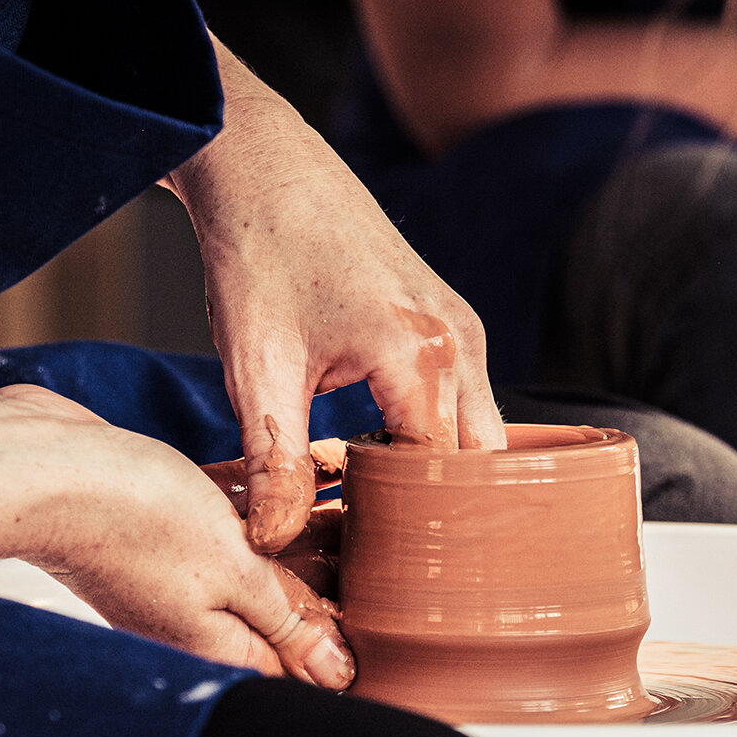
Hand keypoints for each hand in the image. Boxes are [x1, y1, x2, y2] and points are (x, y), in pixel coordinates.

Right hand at [7, 386, 354, 686]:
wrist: (45, 467)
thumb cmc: (137, 518)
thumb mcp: (236, 572)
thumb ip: (285, 620)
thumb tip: (335, 676)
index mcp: (214, 642)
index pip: (290, 666)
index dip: (335, 644)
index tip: (376, 607)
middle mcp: (190, 616)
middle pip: (273, 611)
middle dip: (319, 581)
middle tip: (367, 539)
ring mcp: (169, 572)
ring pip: (248, 561)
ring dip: (290, 534)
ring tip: (338, 496)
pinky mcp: (154, 528)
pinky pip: (216, 520)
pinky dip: (247, 502)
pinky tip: (275, 472)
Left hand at [170, 39, 503, 558]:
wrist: (264, 166)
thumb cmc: (260, 254)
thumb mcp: (257, 368)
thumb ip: (273, 461)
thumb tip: (272, 541)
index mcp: (421, 355)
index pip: (446, 479)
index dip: (414, 531)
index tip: (376, 570)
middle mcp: (459, 341)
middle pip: (478, 462)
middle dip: (442, 512)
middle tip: (388, 559)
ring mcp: (460, 327)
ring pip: (475, 430)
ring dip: (436, 473)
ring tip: (381, 515)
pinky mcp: (446, 320)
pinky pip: (461, 398)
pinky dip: (432, 435)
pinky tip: (378, 458)